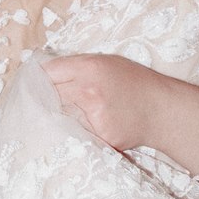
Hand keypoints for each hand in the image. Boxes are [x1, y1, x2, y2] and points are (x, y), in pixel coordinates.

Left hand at [41, 53, 162, 152]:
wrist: (163, 110)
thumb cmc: (135, 83)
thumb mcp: (107, 63)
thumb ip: (76, 67)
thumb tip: (44, 74)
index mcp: (89, 68)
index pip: (48, 72)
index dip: (40, 79)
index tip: (36, 85)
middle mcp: (88, 91)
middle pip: (49, 96)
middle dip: (44, 99)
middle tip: (41, 103)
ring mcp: (93, 116)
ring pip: (59, 116)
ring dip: (57, 117)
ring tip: (60, 116)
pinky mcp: (99, 136)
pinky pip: (75, 132)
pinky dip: (73, 131)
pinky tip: (80, 128)